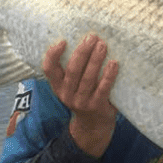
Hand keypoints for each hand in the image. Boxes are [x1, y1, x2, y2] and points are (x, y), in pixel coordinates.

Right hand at [42, 35, 117, 157]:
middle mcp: (67, 94)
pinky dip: (108, 75)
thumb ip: (73, 68)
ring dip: (96, 60)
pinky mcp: (97, 106)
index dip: (53, 55)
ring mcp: (81, 101)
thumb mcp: (72, 85)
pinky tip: (114, 63)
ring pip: (88, 78)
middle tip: (92, 37)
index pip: (49, 69)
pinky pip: (103, 89)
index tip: (63, 41)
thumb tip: (84, 38)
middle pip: (73, 70)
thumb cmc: (84, 96)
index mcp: (58, 86)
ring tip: (103, 45)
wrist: (93, 125)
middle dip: (83, 52)